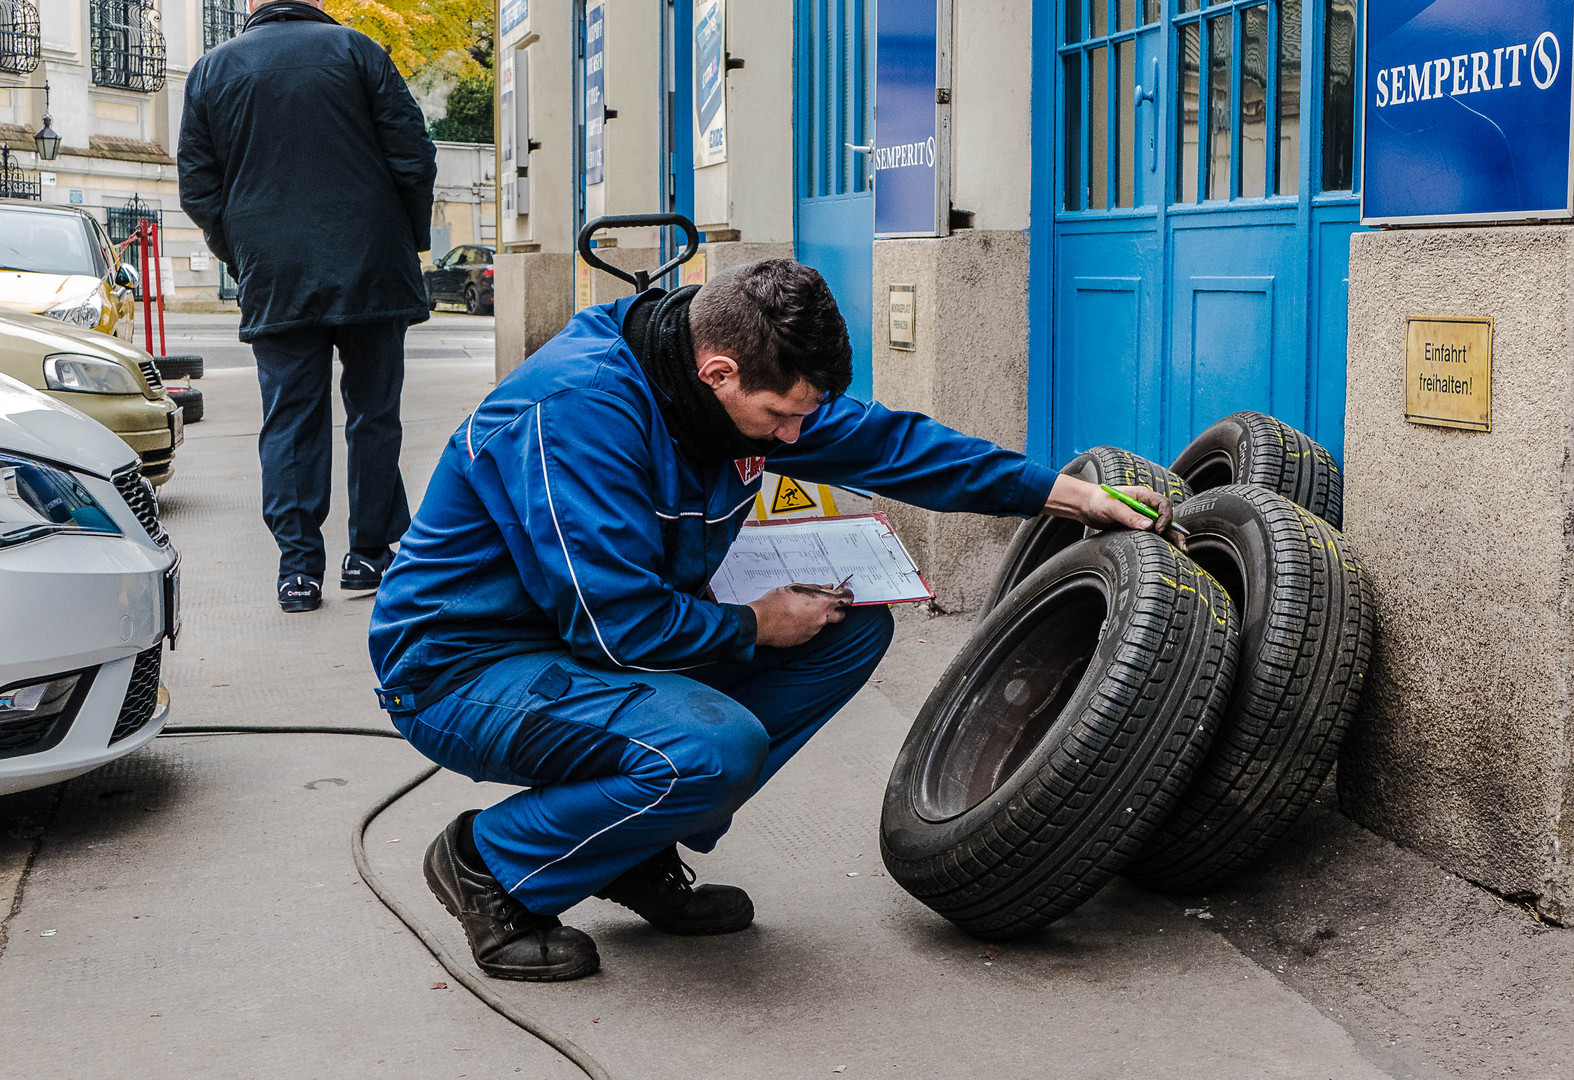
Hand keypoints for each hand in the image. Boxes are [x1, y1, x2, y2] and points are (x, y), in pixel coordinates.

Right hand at [747, 584, 852, 647]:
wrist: (761, 622)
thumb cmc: (776, 603)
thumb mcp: (796, 588)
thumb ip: (815, 588)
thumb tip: (827, 587)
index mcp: (822, 602)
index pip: (847, 598)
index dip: (847, 595)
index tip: (844, 593)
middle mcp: (822, 618)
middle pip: (841, 615)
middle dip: (837, 609)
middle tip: (826, 603)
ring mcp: (815, 630)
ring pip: (823, 623)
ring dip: (817, 617)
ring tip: (800, 611)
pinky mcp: (806, 639)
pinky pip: (811, 631)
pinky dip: (807, 625)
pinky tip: (794, 620)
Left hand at [1043, 476, 1186, 550]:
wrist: (1086, 507)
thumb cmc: (1098, 501)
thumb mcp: (1112, 507)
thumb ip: (1129, 515)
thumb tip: (1149, 525)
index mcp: (1143, 496)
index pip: (1163, 504)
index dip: (1165, 517)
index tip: (1157, 529)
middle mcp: (1146, 506)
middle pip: (1167, 518)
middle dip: (1176, 532)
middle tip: (1182, 547)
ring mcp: (1143, 518)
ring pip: (1162, 529)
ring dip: (1172, 539)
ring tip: (1182, 553)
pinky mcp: (1137, 528)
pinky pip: (1152, 536)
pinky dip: (1161, 543)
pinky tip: (1168, 553)